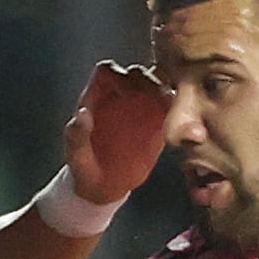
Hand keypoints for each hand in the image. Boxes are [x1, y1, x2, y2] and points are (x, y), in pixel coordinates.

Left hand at [62, 61, 171, 205]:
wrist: (103, 187)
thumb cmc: (83, 167)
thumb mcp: (74, 154)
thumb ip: (76, 135)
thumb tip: (82, 115)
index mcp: (98, 97)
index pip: (108, 71)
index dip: (117, 75)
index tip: (124, 92)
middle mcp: (121, 96)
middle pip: (138, 74)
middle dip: (147, 81)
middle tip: (154, 98)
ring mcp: (141, 108)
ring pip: (159, 86)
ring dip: (167, 92)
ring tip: (171, 107)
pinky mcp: (158, 123)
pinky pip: (172, 108)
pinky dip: (179, 109)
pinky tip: (184, 119)